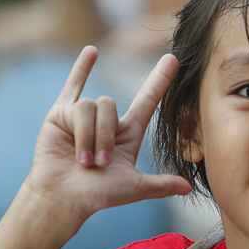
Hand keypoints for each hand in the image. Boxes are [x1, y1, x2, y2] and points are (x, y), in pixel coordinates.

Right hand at [23, 46, 190, 224]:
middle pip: (110, 105)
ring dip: (86, 135)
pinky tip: (92, 50)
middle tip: (98, 163)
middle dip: (103, 135)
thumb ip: (160, 185)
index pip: (148, 100)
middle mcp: (108, 121)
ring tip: (80, 158)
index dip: (160, 80)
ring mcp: (84, 115)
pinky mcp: (61, 114)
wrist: (62, 197)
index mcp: (129, 134)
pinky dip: (82, 68)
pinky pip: (73, 86)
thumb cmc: (97, 195)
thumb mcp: (134, 188)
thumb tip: (188, 188)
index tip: (173, 59)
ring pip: (89, 105)